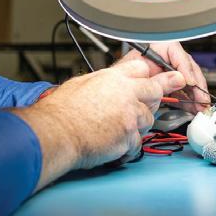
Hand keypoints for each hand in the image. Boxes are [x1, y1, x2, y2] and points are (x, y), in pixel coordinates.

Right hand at [11, 59, 184, 189]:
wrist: (57, 132)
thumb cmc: (61, 111)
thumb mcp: (81, 83)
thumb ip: (100, 82)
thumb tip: (104, 84)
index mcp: (112, 78)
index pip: (140, 68)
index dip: (147, 73)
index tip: (154, 77)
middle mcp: (125, 93)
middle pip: (155, 90)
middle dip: (157, 95)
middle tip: (158, 96)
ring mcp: (130, 115)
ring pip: (149, 119)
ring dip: (138, 125)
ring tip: (118, 129)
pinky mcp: (129, 137)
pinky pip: (138, 143)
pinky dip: (128, 147)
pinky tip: (115, 146)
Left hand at [119, 41, 210, 113]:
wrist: (114, 93)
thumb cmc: (120, 80)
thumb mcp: (138, 77)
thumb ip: (159, 79)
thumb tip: (180, 79)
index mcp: (153, 49)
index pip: (174, 50)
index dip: (184, 66)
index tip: (189, 82)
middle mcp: (162, 58)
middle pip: (186, 66)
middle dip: (196, 84)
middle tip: (201, 98)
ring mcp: (167, 71)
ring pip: (187, 80)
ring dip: (196, 94)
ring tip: (201, 106)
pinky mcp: (168, 84)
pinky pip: (183, 90)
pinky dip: (189, 100)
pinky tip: (194, 107)